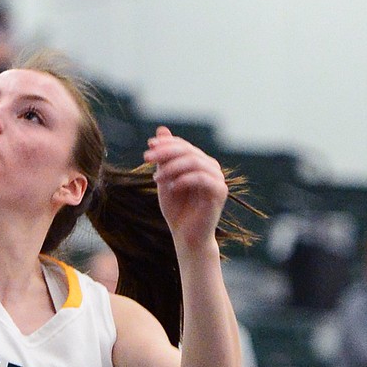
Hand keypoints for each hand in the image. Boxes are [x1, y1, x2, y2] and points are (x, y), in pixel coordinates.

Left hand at [144, 126, 227, 249]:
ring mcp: (218, 179)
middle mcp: (211, 167)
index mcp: (200, 162)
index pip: (183, 145)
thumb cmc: (176, 209)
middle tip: (147, 158)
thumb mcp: (165, 178)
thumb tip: (162, 130)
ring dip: (172, 167)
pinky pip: (201, 178)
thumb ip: (164, 157)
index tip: (149, 147)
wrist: (186, 236)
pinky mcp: (220, 192)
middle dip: (165, 152)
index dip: (166, 143)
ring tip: (156, 179)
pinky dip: (183, 180)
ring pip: (194, 162)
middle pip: (188, 151)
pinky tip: (170, 187)